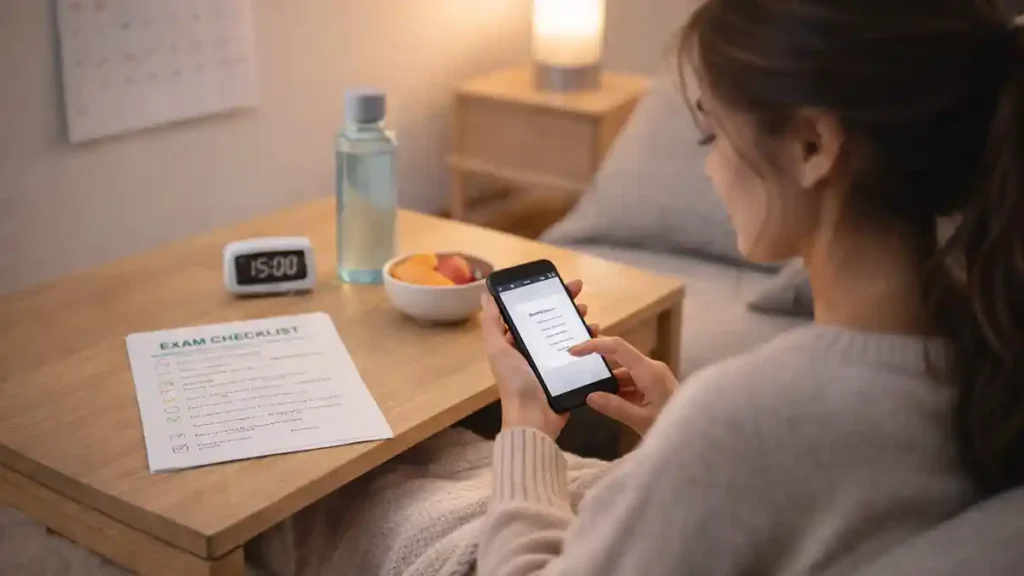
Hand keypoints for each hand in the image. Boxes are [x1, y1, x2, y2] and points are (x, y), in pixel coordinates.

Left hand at [479, 280, 597, 439]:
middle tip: (579, 293)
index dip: (542, 296)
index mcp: (515, 343)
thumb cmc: (515, 382)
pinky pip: (579, 352)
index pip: (530, 313)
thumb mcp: (498, 350)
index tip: (557, 284)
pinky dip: (588, 341)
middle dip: (564, 305)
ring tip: (587, 313)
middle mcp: (533, 351)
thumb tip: (485, 294)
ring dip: (577, 320)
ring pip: (566, 334)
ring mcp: (551, 362)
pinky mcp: (567, 373)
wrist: (534, 419)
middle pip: (551, 320)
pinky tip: (594, 332)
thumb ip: (491, 323)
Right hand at [568, 337, 678, 435]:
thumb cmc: (673, 426)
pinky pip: (632, 382)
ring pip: (625, 373)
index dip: (594, 345)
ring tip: (591, 396)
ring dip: (610, 384)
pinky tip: (609, 402)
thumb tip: (590, 396)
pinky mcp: (655, 385)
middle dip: (599, 366)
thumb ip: (614, 407)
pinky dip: (620, 391)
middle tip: (576, 372)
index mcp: (649, 371)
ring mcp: (654, 376)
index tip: (574, 351)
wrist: (698, 434)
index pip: (617, 347)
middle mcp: (651, 368)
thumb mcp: (640, 420)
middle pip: (619, 359)